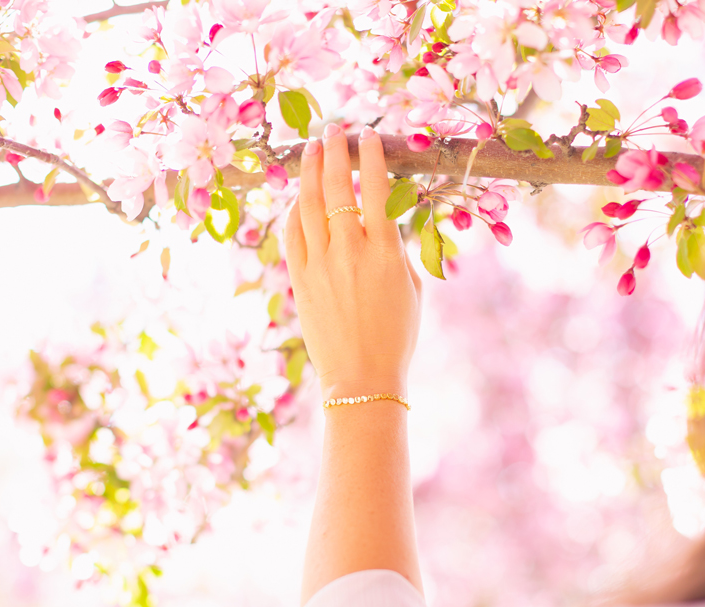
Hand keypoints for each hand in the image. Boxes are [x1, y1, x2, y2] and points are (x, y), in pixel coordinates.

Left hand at [283, 123, 422, 400]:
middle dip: (335, 153)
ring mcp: (320, 264)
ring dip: (309, 171)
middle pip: (337, 188)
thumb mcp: (412, 289)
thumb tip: (383, 224)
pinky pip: (292, 233)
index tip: (368, 135)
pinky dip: (294, 209)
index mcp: (385, 253)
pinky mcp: (299, 279)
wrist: (362, 378)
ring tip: (311, 149)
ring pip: (308, 204)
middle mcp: (349, 251)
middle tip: (333, 130)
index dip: (371, 157)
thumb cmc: (396, 336)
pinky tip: (298, 194)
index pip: (376, 190)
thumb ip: (397, 251)